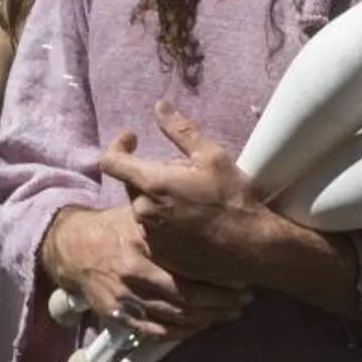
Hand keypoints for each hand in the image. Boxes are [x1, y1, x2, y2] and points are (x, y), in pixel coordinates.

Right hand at [43, 204, 245, 340]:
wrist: (72, 249)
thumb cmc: (114, 226)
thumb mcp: (135, 205)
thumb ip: (155, 188)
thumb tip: (141, 135)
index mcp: (143, 243)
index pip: (189, 264)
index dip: (218, 275)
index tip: (242, 276)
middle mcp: (135, 272)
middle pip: (187, 296)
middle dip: (220, 302)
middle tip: (245, 301)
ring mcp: (127, 296)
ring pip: (175, 317)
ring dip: (207, 318)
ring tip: (231, 313)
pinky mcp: (120, 314)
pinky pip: (156, 330)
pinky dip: (181, 332)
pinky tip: (201, 326)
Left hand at [100, 101, 276, 290]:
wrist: (249, 247)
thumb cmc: (233, 199)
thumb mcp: (212, 156)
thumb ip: (180, 130)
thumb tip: (159, 106)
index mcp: (152, 184)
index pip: (111, 161)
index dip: (118, 145)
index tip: (133, 139)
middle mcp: (143, 211)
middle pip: (133, 184)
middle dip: (152, 174)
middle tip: (184, 173)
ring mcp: (150, 236)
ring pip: (145, 207)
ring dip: (159, 198)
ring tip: (192, 200)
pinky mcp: (159, 254)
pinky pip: (153, 230)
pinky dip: (165, 220)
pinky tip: (191, 221)